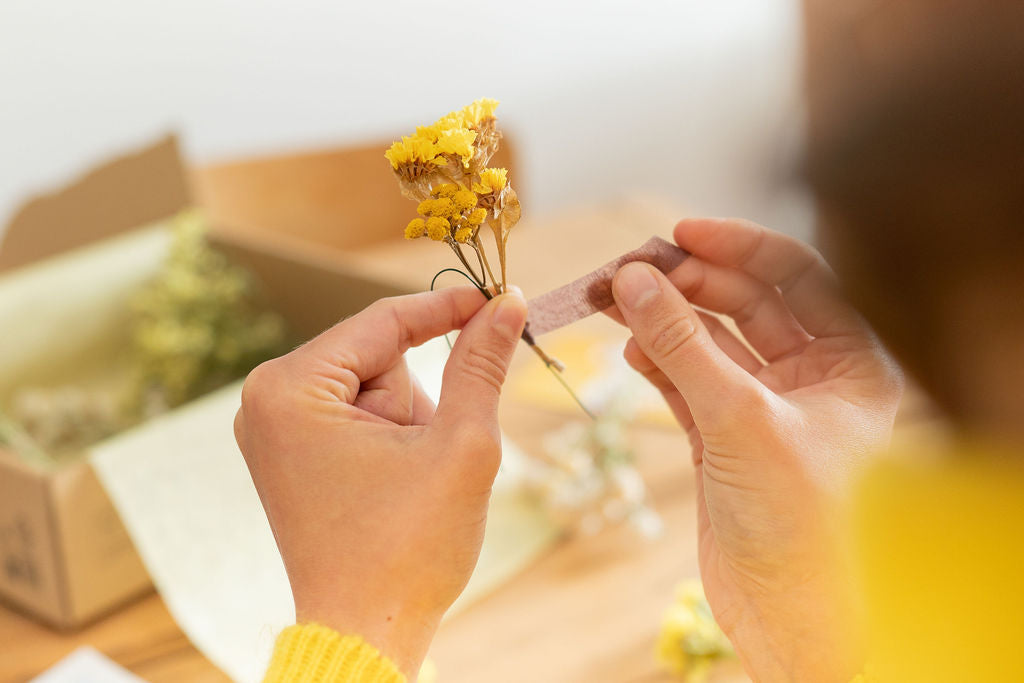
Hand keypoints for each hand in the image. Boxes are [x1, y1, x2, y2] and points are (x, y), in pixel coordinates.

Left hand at [234, 286, 527, 677]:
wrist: (368, 632)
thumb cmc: (407, 548)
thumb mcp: (460, 445)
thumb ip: (481, 364)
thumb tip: (507, 302)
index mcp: (290, 389)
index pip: (384, 321)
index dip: (449, 308)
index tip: (499, 299)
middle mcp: (267, 400)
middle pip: (377, 358)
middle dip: (421, 397)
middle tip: (434, 453)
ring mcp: (275, 430)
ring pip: (372, 388)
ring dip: (410, 421)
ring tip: (411, 482)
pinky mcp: (291, 454)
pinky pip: (356, 416)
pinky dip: (392, 437)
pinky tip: (396, 485)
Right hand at [609, 218, 903, 681]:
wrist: (787, 613)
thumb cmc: (800, 522)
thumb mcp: (741, 419)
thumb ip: (683, 345)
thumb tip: (636, 278)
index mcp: (850, 362)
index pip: (798, 276)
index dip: (737, 248)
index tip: (677, 233)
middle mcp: (811, 377)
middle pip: (744, 304)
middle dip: (685, 284)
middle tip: (627, 272)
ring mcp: (764, 406)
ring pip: (708, 341)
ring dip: (662, 319)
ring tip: (613, 301)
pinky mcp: (723, 437)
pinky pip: (686, 380)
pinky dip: (656, 362)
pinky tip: (628, 348)